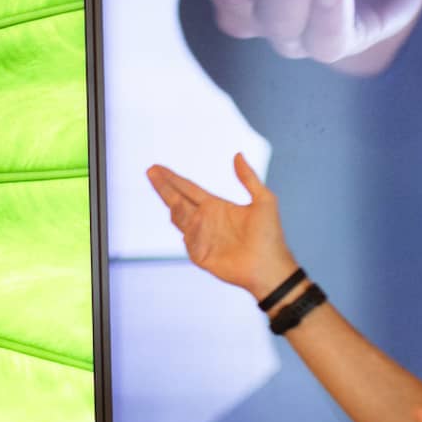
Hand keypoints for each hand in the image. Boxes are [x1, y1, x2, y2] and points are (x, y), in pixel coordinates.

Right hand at [147, 152, 297, 299]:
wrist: (270, 266)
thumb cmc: (270, 235)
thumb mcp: (264, 200)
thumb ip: (249, 178)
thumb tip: (238, 155)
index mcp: (216, 206)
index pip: (188, 189)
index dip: (173, 179)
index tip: (157, 168)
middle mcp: (205, 220)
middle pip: (177, 200)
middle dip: (164, 187)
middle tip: (151, 172)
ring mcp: (201, 238)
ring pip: (180, 219)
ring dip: (176, 207)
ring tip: (175, 199)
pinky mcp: (201, 255)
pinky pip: (189, 240)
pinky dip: (191, 230)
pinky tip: (196, 221)